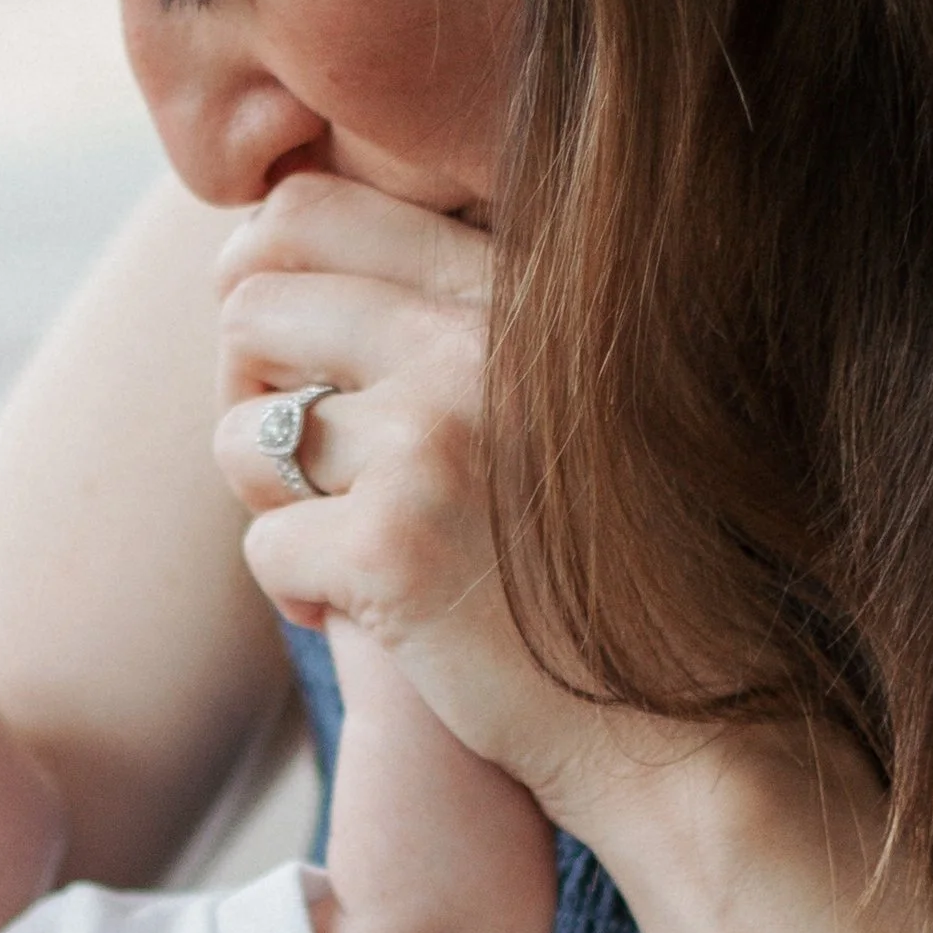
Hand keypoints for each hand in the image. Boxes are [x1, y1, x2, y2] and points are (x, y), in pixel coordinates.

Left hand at [214, 177, 615, 809]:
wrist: (691, 723)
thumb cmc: (624, 565)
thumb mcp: (563, 396)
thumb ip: (455, 319)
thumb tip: (267, 248)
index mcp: (515, 287)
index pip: (309, 209)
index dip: (266, 281)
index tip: (292, 358)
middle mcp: (473, 344)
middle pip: (250, 304)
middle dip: (253, 392)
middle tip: (306, 468)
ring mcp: (432, 443)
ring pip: (241, 433)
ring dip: (274, 500)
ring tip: (352, 548)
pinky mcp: (391, 551)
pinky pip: (263, 544)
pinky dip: (299, 595)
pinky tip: (375, 619)